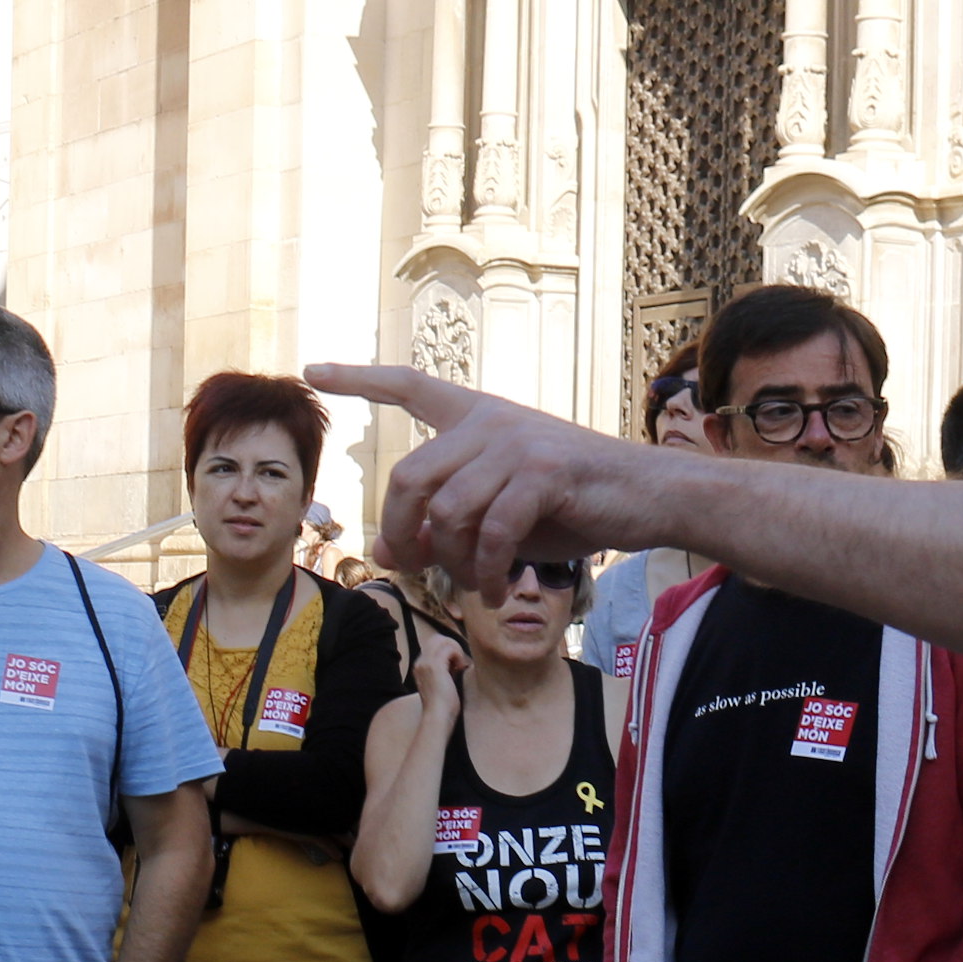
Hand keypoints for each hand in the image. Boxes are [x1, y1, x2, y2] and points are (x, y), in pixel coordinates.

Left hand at [311, 362, 703, 593]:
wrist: (648, 497)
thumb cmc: (573, 504)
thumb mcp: (499, 514)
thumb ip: (449, 524)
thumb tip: (389, 552)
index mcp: (477, 418)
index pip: (410, 386)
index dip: (360, 379)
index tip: (314, 369)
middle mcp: (490, 422)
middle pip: (408, 478)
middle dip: (401, 533)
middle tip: (412, 569)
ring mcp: (516, 443)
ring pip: (448, 510)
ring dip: (454, 563)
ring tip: (476, 585)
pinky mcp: (543, 472)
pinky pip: (491, 532)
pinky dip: (488, 572)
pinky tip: (496, 592)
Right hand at [411, 624, 465, 710]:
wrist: (438, 717)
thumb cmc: (443, 708)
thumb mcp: (441, 686)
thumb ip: (444, 673)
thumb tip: (456, 664)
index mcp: (419, 668)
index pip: (433, 646)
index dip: (447, 651)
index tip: (456, 665)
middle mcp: (419, 663)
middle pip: (437, 639)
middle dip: (452, 646)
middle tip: (460, 662)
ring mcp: (426, 663)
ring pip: (443, 641)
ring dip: (456, 650)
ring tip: (461, 665)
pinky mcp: (435, 666)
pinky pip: (449, 648)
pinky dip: (458, 654)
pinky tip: (461, 667)